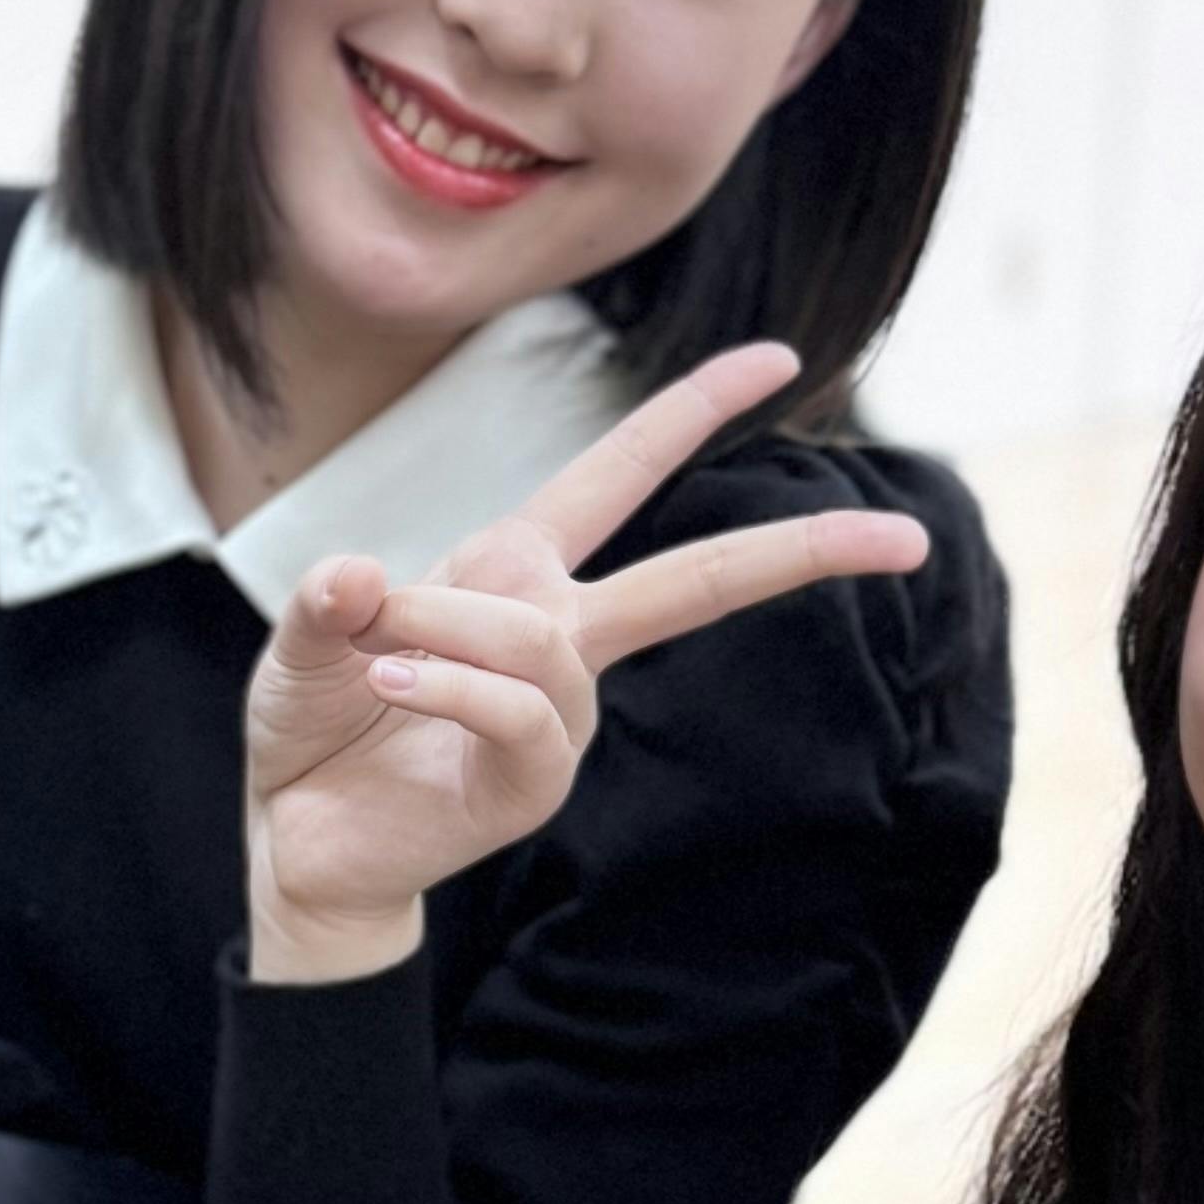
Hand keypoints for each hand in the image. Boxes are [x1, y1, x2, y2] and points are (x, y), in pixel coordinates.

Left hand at [240, 341, 926, 981]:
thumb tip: (360, 575)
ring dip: (446, 632)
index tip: (782, 360)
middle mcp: (558, 636)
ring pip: (544, 638)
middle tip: (904, 536)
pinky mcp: (537, 783)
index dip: (694, 411)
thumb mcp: (305, 638)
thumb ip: (327, 600)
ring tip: (372, 657)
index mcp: (517, 571)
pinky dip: (453, 687)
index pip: (619, 473)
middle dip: (800, 547)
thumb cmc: (315, 728)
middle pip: (697, 578)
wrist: (299, 843)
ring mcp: (558, 714)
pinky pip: (525, 710)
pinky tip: (393, 687)